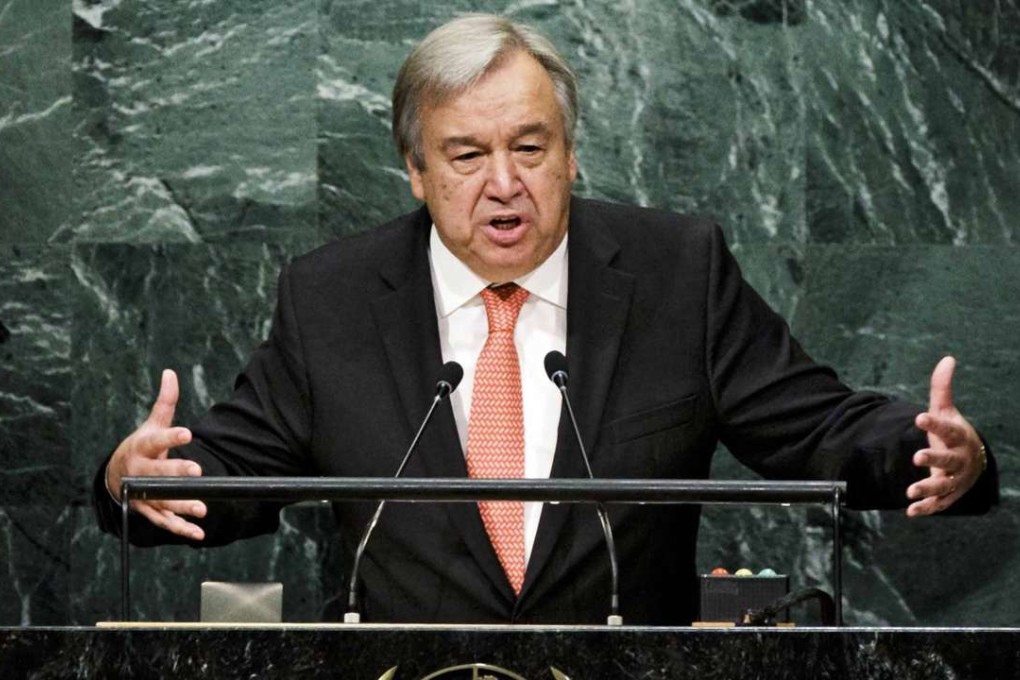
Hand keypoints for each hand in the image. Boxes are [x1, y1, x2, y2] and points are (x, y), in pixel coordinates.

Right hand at [106, 369, 206, 539]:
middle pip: (157, 474)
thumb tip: (170, 373)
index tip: (187, 433)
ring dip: (181, 506)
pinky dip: (181, 529)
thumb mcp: (151, 424)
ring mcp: (142, 494)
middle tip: (196, 471)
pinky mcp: (148, 511)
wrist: (116, 476)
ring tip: (202, 508)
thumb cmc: (141, 447)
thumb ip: (165, 402)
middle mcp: (140, 473)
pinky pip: (164, 522)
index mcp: (142, 448)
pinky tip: (198, 532)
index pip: (156, 441)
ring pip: (162, 501)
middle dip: (176, 473)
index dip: (171, 437)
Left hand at [906, 356, 984, 516]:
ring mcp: (955, 479)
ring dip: (928, 489)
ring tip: (910, 491)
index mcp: (958, 437)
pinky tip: (910, 510)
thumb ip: (941, 388)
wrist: (972, 461)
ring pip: (943, 485)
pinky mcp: (948, 495)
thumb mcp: (946, 410)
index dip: (935, 424)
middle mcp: (959, 460)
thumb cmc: (954, 433)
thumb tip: (947, 359)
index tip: (919, 417)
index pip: (947, 429)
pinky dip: (926, 508)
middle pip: (948, 460)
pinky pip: (938, 504)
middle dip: (934, 459)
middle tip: (917, 456)